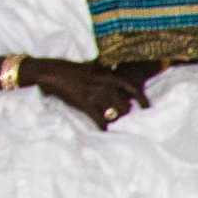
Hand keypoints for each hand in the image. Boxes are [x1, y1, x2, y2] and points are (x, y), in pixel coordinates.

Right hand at [23, 57, 148, 126]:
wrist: (50, 72)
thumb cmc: (69, 69)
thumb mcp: (89, 65)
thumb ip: (101, 68)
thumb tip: (110, 67)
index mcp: (106, 74)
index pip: (131, 87)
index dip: (142, 99)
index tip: (148, 107)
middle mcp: (103, 83)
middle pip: (124, 104)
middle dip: (125, 114)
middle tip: (125, 120)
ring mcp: (94, 93)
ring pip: (113, 112)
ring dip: (115, 120)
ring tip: (115, 126)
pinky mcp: (83, 102)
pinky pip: (98, 118)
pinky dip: (102, 126)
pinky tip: (104, 132)